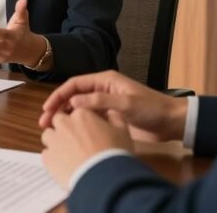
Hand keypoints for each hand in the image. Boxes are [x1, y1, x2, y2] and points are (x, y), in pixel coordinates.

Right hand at [39, 70, 187, 142]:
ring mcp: (105, 104)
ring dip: (66, 117)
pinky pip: (89, 119)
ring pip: (79, 109)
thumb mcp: (125, 103)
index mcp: (105, 81)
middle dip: (58, 108)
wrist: (171, 122)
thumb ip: (100, 102)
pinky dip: (77, 125)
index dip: (59, 95)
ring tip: (54, 130)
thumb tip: (73, 102)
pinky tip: (71, 135)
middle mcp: (102, 90)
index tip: (47, 109)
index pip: (75, 84)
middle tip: (45, 122)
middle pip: (73, 96)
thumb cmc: (151, 108)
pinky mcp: (109, 118)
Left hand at [40, 109, 132, 189]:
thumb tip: (111, 112)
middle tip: (76, 140)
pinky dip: (53, 157)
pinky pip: (46, 154)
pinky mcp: (48, 158)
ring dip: (56, 141)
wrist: (104, 179)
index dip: (81, 120)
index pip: (76, 110)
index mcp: (82, 114)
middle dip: (65, 127)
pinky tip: (64, 164)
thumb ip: (115, 117)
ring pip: (48, 135)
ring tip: (68, 153)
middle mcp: (64, 124)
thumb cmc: (114, 154)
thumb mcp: (122, 132)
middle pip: (58, 120)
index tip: (86, 128)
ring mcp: (54, 141)